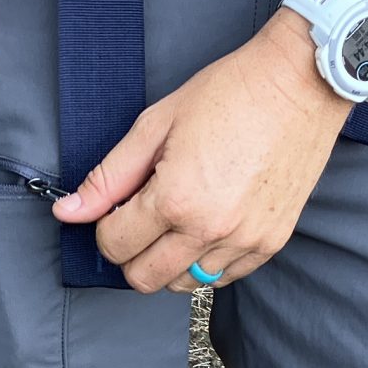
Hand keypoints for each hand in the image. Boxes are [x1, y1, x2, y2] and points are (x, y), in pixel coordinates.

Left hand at [52, 12, 347, 292]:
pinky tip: (207, 225)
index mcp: (176, 199)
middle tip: (141, 219)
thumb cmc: (230, 93)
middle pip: (144, 278)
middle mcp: (210, 230)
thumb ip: (108, 177)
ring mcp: (245, 241)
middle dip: (131, 253)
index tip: (119, 206)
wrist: (299, 84)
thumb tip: (68, 211)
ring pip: (184, 283)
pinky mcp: (271, 243)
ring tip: (179, 218)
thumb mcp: (155, 125)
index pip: (115, 245)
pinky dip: (206, 261)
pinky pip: (223, 277)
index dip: (106, 226)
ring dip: (169, 260)